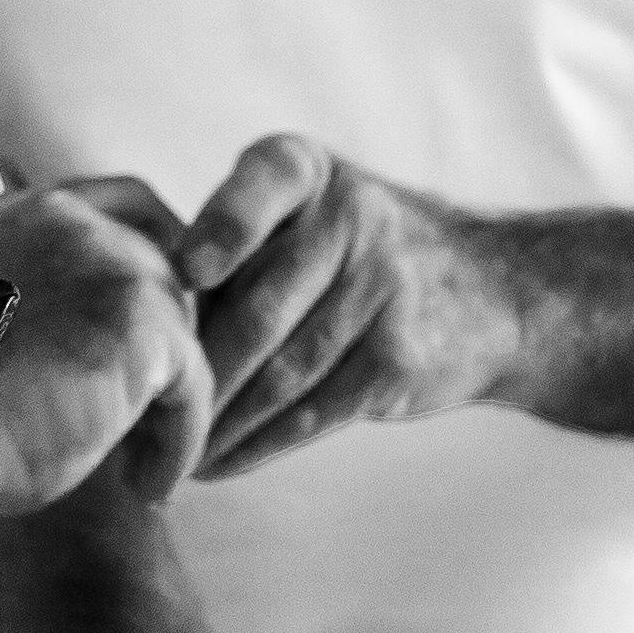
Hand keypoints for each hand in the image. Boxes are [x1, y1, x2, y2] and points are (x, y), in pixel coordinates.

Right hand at [0, 178, 214, 526]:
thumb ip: (42, 307)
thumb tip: (95, 347)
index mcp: (21, 216)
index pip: (126, 204)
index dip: (160, 258)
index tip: (168, 325)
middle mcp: (65, 221)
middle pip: (169, 266)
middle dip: (173, 342)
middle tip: (160, 416)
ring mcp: (106, 260)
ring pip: (182, 335)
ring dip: (170, 407)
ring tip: (143, 467)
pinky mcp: (141, 321)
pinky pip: (191, 388)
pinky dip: (175, 444)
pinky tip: (145, 487)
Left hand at [172, 135, 520, 475]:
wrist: (496, 291)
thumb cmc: (356, 253)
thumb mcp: (309, 208)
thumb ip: (238, 246)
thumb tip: (143, 326)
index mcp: (307, 170)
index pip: (261, 186)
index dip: (224, 228)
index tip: (188, 271)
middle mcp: (351, 219)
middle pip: (259, 307)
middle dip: (195, 374)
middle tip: (137, 417)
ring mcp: (384, 290)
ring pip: (280, 372)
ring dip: (217, 423)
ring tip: (165, 454)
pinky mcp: (399, 359)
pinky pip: (313, 410)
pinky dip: (258, 444)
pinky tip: (219, 462)